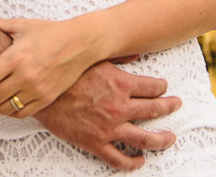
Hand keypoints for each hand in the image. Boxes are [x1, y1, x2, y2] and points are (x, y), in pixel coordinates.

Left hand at [0, 18, 97, 117]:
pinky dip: (9, 112)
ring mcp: (36, 89)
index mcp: (15, 57)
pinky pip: (21, 113)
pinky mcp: (46, 98)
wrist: (81, 43)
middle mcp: (24, 76)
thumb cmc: (52, 32)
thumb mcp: (22, 25)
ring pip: (4, 109)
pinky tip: (4, 105)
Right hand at [35, 61, 180, 171]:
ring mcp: (109, 127)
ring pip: (145, 139)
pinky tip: (139, 161)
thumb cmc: (65, 73)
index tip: (164, 87)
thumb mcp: (94, 57)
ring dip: (161, 139)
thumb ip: (118, 56)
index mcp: (120, 84)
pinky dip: (132, 162)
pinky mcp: (95, 143)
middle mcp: (119, 107)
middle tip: (176, 106)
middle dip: (169, 108)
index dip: (161, 86)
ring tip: (169, 138)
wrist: (40, 91)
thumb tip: (135, 52)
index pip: (152, 87)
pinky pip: (118, 159)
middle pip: (155, 110)